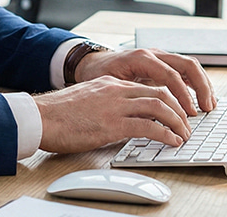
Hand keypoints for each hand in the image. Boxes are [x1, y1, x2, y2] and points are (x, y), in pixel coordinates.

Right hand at [34, 75, 191, 153]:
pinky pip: (149, 126)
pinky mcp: (112, 124)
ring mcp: (115, 106)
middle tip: (186, 125)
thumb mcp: (86, 101)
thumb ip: (105, 104)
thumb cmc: (57, 114)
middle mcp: (116, 90)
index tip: (176, 114)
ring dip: (178, 122)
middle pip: (161, 93)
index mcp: (109, 84)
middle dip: (180, 110)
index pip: (148, 87)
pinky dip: (166, 134)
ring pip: (160, 106)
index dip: (168, 100)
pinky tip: (171, 142)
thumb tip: (121, 120)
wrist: (40, 117)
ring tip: (184, 135)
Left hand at [75, 48, 216, 115]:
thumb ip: (130, 95)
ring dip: (202, 85)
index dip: (183, 94)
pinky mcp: (162, 64)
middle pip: (187, 65)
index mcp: (141, 58)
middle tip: (207, 108)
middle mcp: (154, 54)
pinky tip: (201, 99)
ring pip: (189, 66)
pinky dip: (196, 83)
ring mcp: (160, 57)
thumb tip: (148, 114)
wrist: (93, 62)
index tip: (190, 112)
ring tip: (209, 105)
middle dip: (201, 86)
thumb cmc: (99, 73)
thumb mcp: (110, 84)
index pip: (171, 74)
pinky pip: (184, 71)